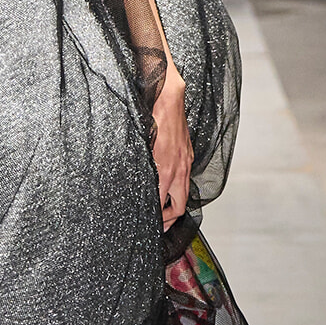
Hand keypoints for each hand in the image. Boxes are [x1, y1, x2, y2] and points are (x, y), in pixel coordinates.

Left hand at [152, 70, 191, 230]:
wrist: (168, 97)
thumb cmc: (152, 118)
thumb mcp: (142, 145)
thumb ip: (142, 167)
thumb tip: (137, 183)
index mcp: (166, 168)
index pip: (162, 203)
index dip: (156, 216)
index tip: (150, 223)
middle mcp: (179, 168)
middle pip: (180, 205)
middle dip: (169, 219)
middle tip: (160, 227)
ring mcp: (186, 161)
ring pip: (184, 193)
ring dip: (175, 206)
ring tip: (164, 214)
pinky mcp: (188, 154)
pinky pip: (186, 178)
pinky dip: (178, 189)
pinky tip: (170, 189)